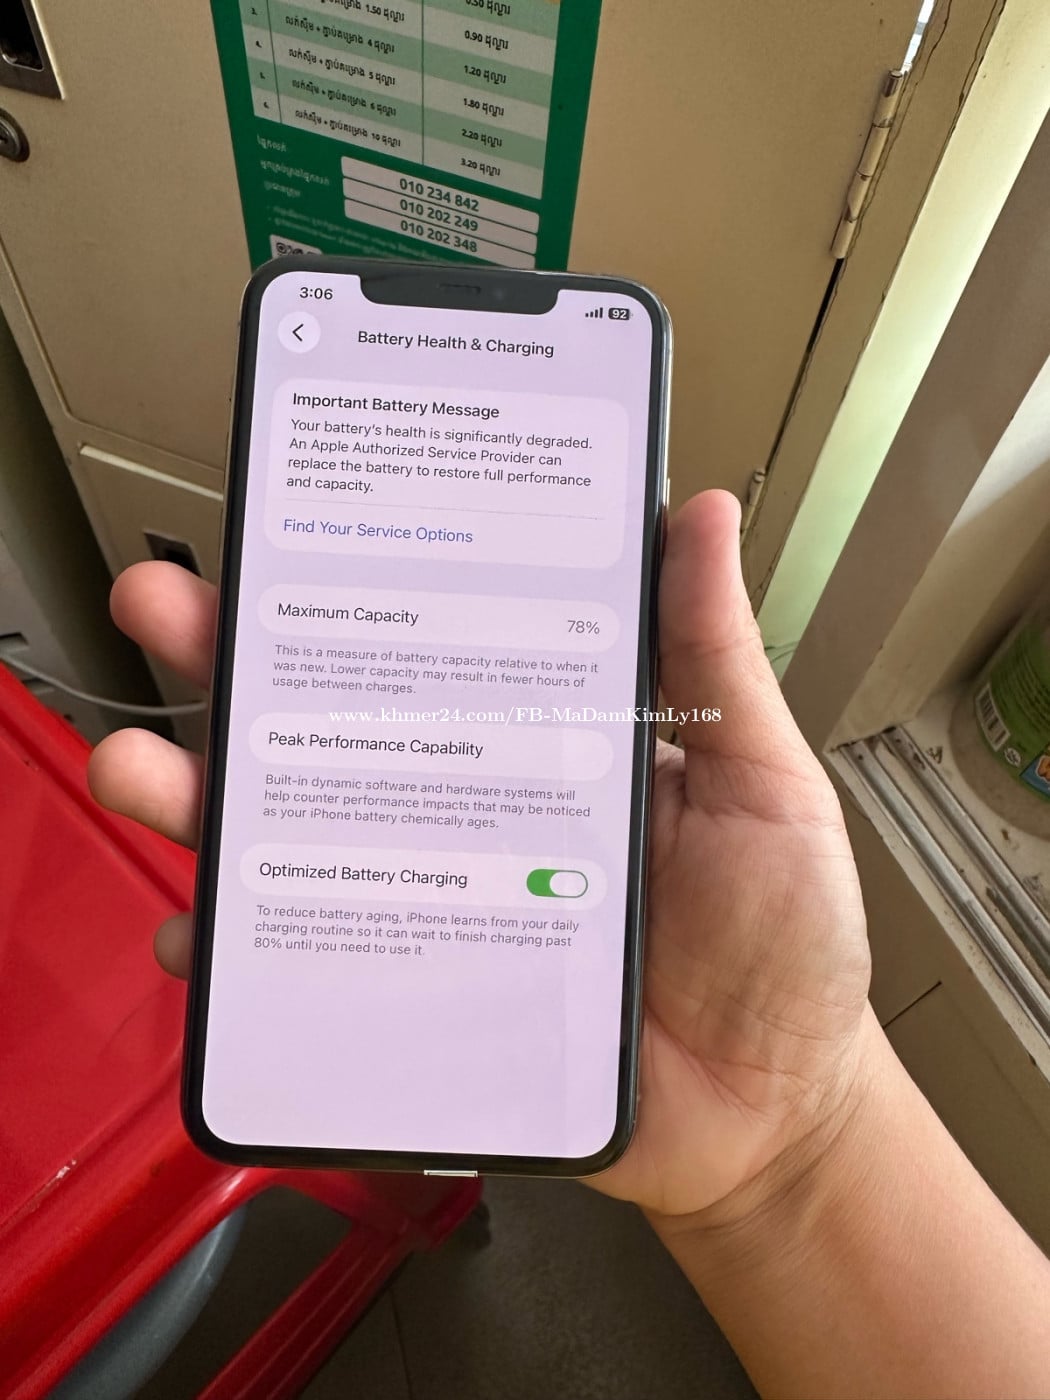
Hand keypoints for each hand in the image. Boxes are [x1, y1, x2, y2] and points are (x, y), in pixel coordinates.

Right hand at [89, 490, 871, 1220]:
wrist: (777, 1112)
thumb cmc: (784, 939)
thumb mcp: (764, 783)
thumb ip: (717, 661)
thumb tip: (702, 514)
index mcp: (542, 737)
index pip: (428, 639)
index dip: (356, 582)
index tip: (286, 523)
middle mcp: (468, 806)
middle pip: (333, 725)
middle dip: (234, 662)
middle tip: (163, 608)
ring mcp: (435, 902)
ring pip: (295, 838)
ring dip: (202, 799)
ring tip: (145, 770)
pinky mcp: (422, 997)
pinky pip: (307, 971)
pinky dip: (241, 957)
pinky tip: (199, 940)